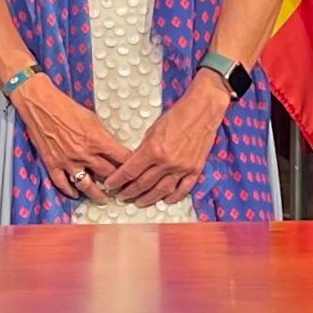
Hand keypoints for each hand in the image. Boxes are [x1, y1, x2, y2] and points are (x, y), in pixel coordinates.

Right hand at [11, 74, 130, 201]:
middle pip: (108, 174)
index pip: (122, 158)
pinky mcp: (53, 164)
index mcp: (98, 140)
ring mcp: (68, 161)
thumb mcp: (93, 119)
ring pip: (87, 185)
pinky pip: (63, 183)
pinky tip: (76, 194)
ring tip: (104, 199)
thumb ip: (103, 136)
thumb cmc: (67, 107)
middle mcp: (85, 154)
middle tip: (123, 187)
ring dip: (97, 194)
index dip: (131, 166)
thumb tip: (111, 148)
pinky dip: (70, 191)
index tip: (135, 171)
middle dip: (118, 182)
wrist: (41, 105)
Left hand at [104, 81, 224, 206]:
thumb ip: (143, 148)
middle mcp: (166, 162)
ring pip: (161, 190)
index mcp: (153, 149)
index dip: (117, 181)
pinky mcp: (195, 170)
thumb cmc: (177, 115)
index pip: (130, 171)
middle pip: (143, 184)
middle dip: (129, 192)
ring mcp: (182, 168)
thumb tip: (134, 163)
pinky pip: (183, 189)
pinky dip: (173, 197)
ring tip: (138, 202)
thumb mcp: (153, 129)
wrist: (202, 110)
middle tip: (121, 196)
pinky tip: (166, 200)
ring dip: (147, 199)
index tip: (110, 186)